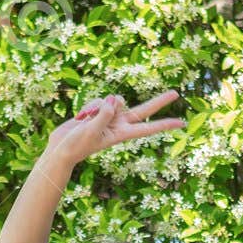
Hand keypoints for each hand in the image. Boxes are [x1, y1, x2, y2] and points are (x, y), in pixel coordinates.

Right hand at [43, 90, 183, 167]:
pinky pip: (99, 100)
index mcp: (122, 134)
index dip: (164, 124)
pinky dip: (89, 106)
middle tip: (176, 94)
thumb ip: (104, 115)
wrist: (60, 149)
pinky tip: (81, 117)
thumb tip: (112, 100)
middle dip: (158, 102)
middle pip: (143, 110)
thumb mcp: (91, 131)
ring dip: (98, 105)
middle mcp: (119, 124)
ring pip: (113, 100)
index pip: (148, 127)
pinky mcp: (99, 112)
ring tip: (85, 119)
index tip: (181, 124)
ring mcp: (109, 117)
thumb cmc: (75, 145)